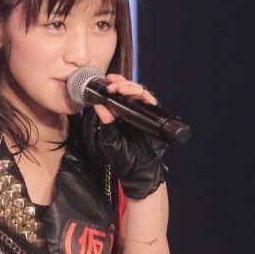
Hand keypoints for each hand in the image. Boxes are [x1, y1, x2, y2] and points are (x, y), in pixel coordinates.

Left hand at [95, 74, 167, 199]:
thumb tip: (99, 106)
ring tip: (122, 89)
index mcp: (120, 116)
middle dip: (122, 84)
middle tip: (113, 85)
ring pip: (140, 94)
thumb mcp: (109, 141)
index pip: (118, 95)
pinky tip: (140, 96)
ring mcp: (144, 115)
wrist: (138, 172)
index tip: (106, 81)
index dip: (114, 85)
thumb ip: (106, 124)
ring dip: (132, 88)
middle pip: (129, 91)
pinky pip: (152, 105)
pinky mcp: (155, 120)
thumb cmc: (123, 160)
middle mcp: (132, 113)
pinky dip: (147, 98)